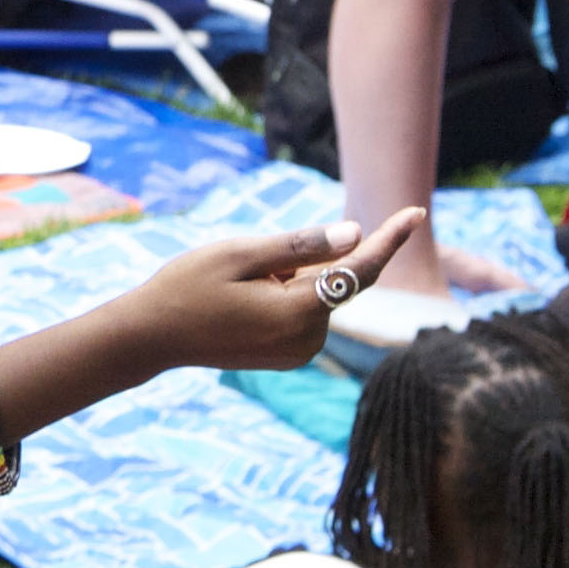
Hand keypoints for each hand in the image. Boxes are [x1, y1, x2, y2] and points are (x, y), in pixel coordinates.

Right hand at [120, 209, 429, 372]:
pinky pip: (304, 312)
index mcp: (299, 312)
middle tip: (246, 266)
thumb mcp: (240, 254)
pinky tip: (243, 301)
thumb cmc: (187, 287)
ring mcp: (299, 352)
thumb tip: (356, 234)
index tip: (417, 212)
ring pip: (317, 296)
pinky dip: (286, 295)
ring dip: (292, 278)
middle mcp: (308, 339)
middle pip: (333, 281)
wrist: (151, 337)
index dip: (389, 239)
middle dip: (305, 260)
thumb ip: (301, 245)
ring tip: (237, 286)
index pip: (360, 271)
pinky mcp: (289, 356)